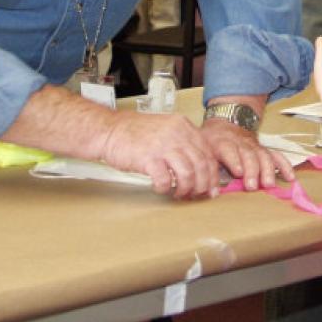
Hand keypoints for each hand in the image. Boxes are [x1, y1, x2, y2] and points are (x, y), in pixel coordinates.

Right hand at [99, 111, 218, 198]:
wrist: (109, 129)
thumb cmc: (136, 134)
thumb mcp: (166, 130)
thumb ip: (184, 145)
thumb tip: (201, 170)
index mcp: (184, 126)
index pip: (208, 153)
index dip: (212, 175)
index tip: (210, 188)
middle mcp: (177, 134)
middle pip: (202, 165)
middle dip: (201, 186)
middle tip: (194, 195)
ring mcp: (163, 145)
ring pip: (188, 174)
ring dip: (185, 189)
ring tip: (177, 193)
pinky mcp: (148, 158)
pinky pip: (165, 180)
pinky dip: (165, 188)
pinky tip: (159, 187)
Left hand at [201, 119, 293, 190]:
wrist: (225, 123)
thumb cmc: (212, 142)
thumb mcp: (204, 149)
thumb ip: (208, 167)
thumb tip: (208, 189)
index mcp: (222, 143)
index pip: (228, 150)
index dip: (234, 160)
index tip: (238, 172)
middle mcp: (240, 143)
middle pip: (248, 155)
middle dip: (252, 170)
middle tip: (252, 186)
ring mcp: (254, 146)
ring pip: (263, 155)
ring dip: (267, 170)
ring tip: (269, 184)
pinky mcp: (264, 149)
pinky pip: (276, 156)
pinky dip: (284, 166)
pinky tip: (290, 178)